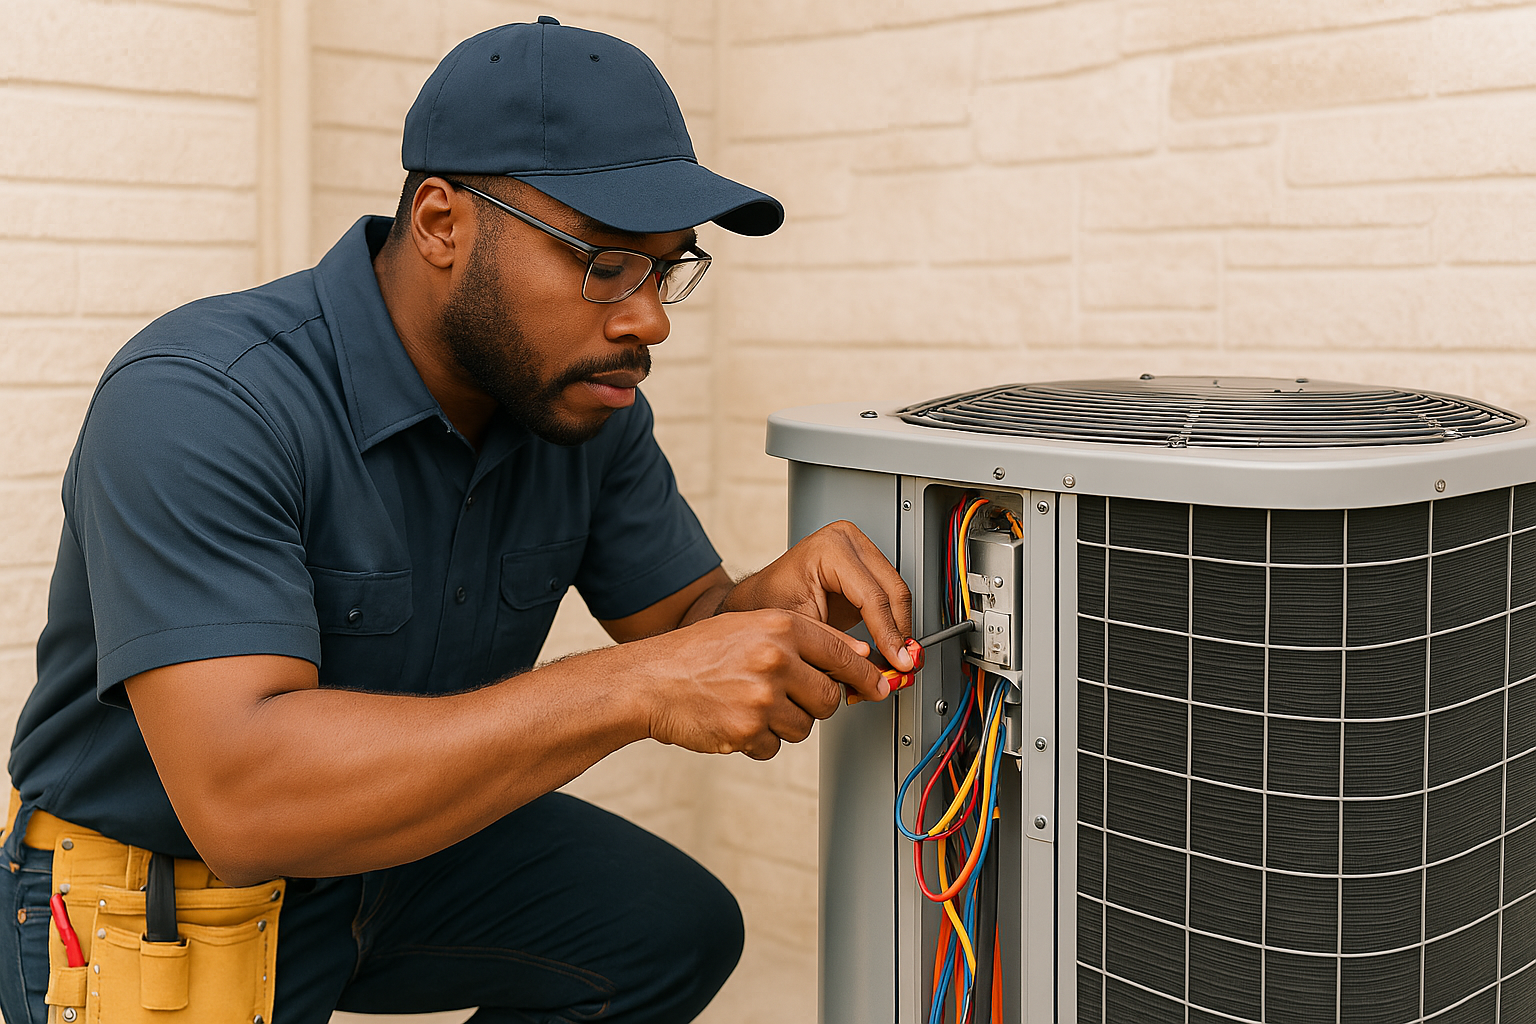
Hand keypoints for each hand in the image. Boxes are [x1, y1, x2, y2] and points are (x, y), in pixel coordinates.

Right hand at [636, 608, 887, 759]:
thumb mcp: (753, 625)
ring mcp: (761, 698)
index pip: (842, 655)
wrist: (651, 681)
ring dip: (785, 723)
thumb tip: (859, 656)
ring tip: (751, 704)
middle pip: (829, 698)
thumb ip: (807, 637)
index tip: (880, 688)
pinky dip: (760, 740)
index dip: (866, 677)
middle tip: (787, 696)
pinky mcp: (746, 732)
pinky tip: (736, 719)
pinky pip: (775, 747)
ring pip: (805, 727)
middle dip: (815, 703)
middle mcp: (774, 659)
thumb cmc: (699, 652)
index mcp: (780, 627)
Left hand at [720, 521, 913, 674]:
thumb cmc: (770, 603)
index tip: (896, 660)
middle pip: (892, 591)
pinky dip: (893, 622)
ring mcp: (859, 548)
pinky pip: (890, 594)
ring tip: (897, 659)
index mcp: (830, 549)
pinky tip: (891, 645)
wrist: (760, 596)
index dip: (888, 634)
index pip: (872, 596)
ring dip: (899, 629)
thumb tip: (873, 667)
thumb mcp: (804, 628)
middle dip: (899, 632)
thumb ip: (841, 647)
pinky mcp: (866, 563)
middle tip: (902, 663)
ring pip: (897, 593)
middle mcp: (847, 541)